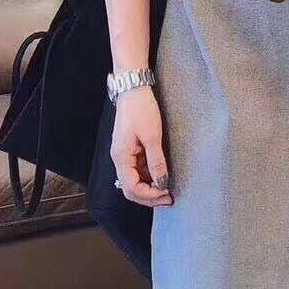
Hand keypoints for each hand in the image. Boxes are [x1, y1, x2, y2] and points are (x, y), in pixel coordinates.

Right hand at [110, 86, 173, 206]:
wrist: (134, 89)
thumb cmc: (141, 109)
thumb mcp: (152, 136)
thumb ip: (156, 162)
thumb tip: (162, 183)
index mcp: (121, 157)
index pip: (131, 188)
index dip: (149, 195)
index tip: (167, 195)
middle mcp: (119, 159)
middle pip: (130, 189)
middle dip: (149, 197)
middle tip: (169, 199)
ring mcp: (124, 154)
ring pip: (134, 180)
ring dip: (149, 188)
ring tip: (168, 190)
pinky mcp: (130, 149)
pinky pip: (138, 170)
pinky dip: (149, 177)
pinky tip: (162, 176)